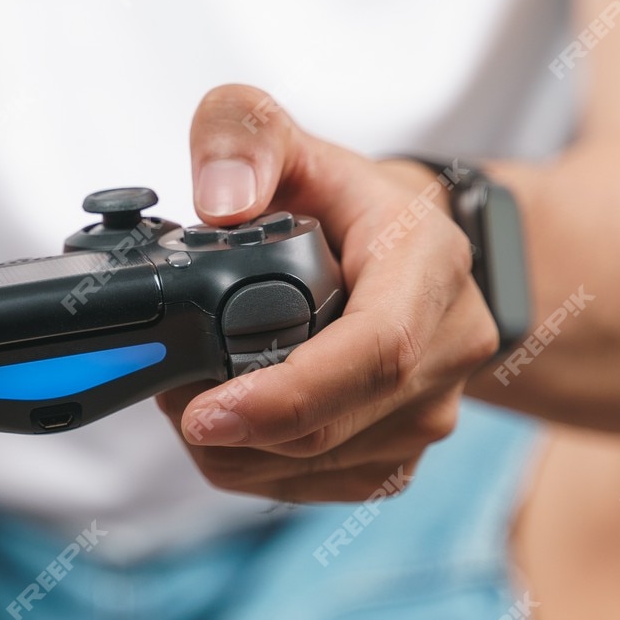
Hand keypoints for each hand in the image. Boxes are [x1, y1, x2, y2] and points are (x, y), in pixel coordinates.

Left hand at [156, 85, 499, 501]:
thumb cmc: (336, 194)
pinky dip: (258, 469)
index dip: (290, 395)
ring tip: (191, 397)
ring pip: (323, 465)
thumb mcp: (280, 133)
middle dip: (237, 428)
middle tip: (168, 395)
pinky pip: (322, 486)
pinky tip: (229, 427)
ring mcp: (433, 410)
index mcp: (430, 264)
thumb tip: (219, 204)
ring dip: (238, 451)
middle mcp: (451, 345)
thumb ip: (241, 137)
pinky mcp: (403, 452)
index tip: (207, 412)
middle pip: (340, 424)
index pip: (378, 350)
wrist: (399, 244)